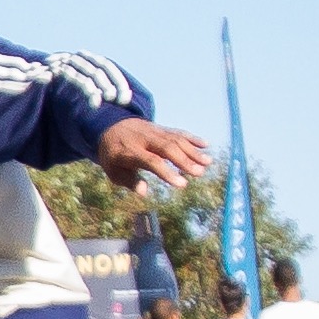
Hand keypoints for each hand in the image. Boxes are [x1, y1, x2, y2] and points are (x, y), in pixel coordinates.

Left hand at [96, 119, 211, 191]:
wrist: (110, 126)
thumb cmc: (113, 155)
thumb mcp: (112, 170)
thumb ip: (128, 181)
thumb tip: (143, 192)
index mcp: (128, 152)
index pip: (150, 161)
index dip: (167, 172)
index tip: (182, 184)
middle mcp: (143, 140)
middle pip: (166, 148)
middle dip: (184, 161)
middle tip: (199, 173)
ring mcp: (153, 132)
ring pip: (175, 139)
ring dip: (192, 150)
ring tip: (207, 163)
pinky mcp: (161, 128)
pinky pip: (177, 132)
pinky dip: (191, 138)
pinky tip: (205, 145)